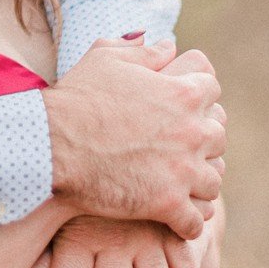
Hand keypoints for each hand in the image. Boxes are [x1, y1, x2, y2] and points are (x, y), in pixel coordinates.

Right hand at [42, 38, 224, 239]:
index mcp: (183, 93)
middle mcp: (193, 132)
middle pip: (218, 138)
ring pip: (212, 181)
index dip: (194, 97)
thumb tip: (168, 45)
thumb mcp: (104, 59)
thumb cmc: (74, 100)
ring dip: (196, 183)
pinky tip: (170, 218)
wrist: (50, 146)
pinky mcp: (168, 205)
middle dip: (199, 142)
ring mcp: (184, 171)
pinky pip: (195, 222)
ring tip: (174, 184)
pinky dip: (185, 222)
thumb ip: (142, 50)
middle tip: (174, 147)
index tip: (177, 107)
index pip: (212, 91)